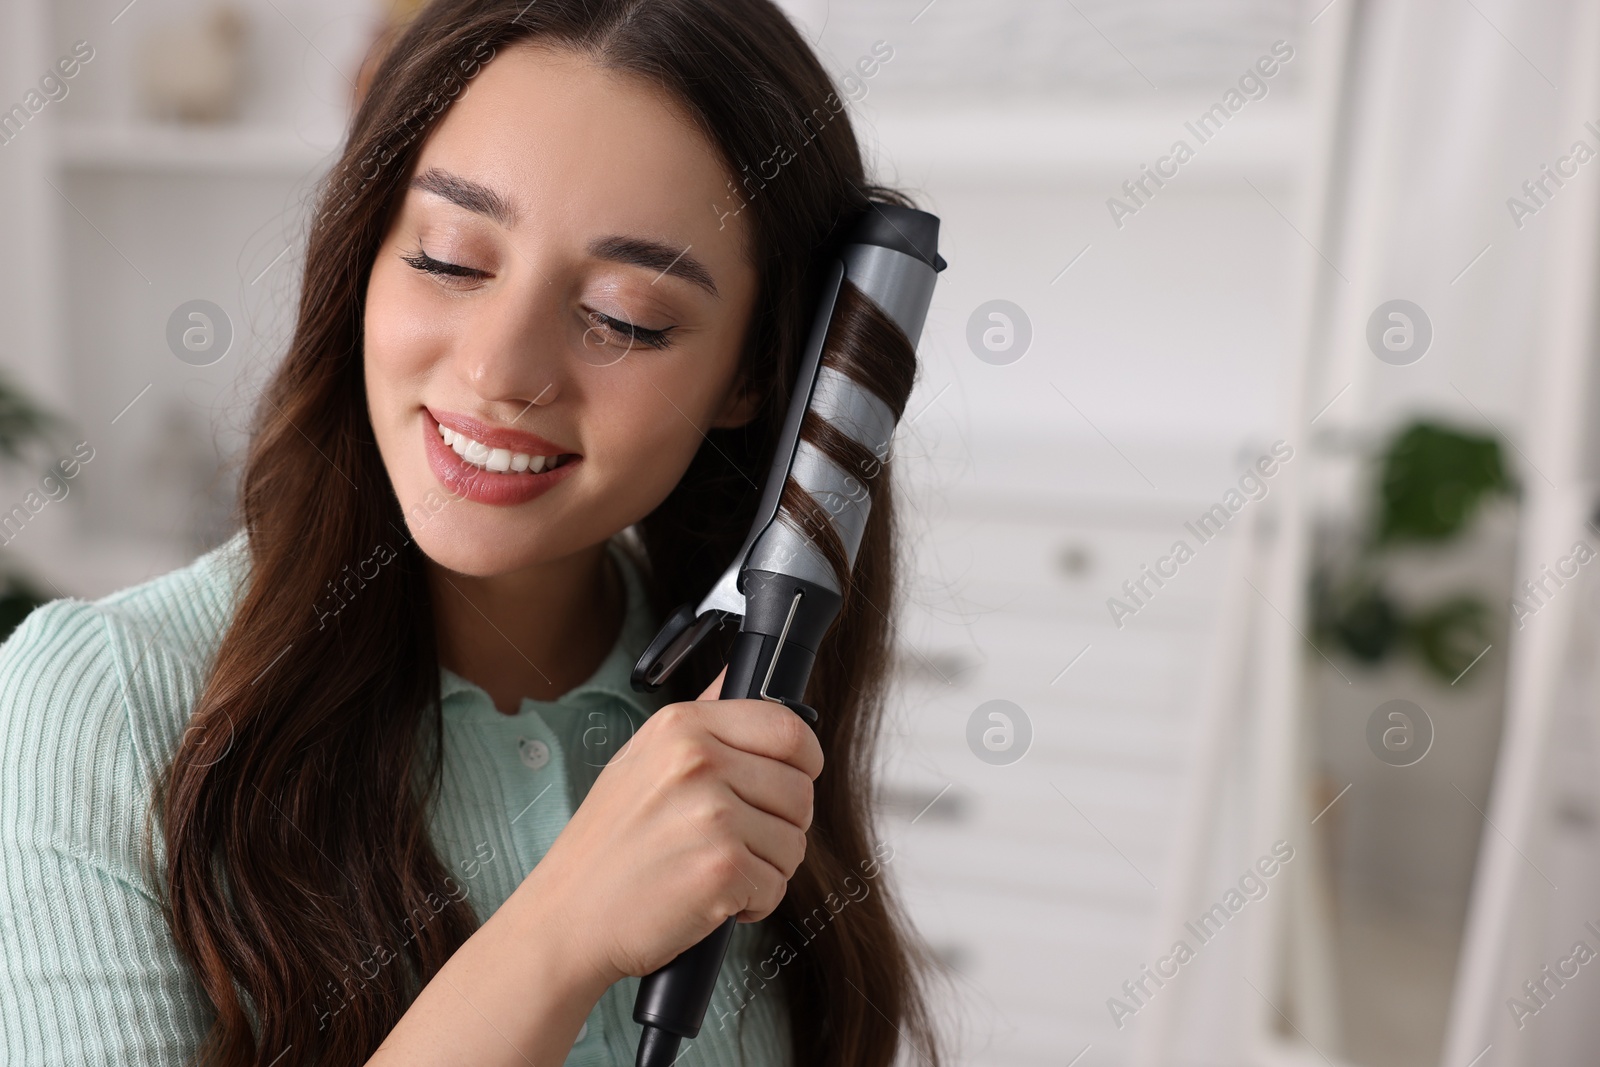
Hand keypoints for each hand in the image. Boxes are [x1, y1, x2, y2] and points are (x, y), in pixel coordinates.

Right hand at [517, 667, 823, 983]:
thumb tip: (739, 672)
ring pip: (795, 842)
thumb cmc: (607, 846)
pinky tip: (711, 900)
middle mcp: (698, 761)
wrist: (566, 917)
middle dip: (783, 826)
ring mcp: (711, 814)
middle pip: (800, 789)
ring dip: (768, 868)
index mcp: (681, 726)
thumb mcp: (643, 759)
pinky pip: (777, 886)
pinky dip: (752, 904)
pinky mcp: (722, 868)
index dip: (804, 761)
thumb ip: (701, 719)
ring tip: (715, 870)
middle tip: (740, 842)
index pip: (787, 727)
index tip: (790, 783)